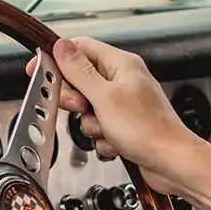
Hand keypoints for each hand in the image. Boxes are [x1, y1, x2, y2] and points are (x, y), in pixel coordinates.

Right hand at [27, 38, 201, 194]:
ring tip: (108, 129)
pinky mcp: (125, 126)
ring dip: (92, 124)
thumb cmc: (148, 130)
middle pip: (80, 81)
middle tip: (83, 107)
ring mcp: (124, 104)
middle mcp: (123, 81)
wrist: (171, 163)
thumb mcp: (104, 97)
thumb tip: (61, 46)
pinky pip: (99, 128)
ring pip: (87, 109)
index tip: (39, 70)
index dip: (57, 58)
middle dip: (76, 99)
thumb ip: (79, 71)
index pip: (80, 48)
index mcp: (121, 65)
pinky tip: (117, 142)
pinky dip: (104, 139)